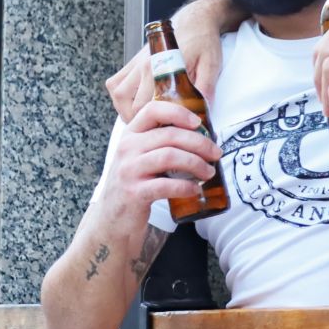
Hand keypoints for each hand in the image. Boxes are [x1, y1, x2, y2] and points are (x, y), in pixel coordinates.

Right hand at [94, 100, 219, 232]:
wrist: (113, 218)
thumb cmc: (134, 184)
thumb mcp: (139, 157)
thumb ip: (160, 143)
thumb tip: (201, 136)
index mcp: (130, 134)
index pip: (153, 110)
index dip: (178, 112)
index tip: (198, 123)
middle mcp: (127, 148)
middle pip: (169, 134)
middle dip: (199, 143)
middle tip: (216, 154)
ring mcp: (129, 170)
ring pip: (170, 156)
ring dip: (196, 163)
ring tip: (209, 172)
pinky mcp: (134, 193)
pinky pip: (166, 185)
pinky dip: (186, 187)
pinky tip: (195, 189)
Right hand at [103, 0, 238, 121]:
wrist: (195, 20)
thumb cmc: (204, 42)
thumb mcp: (211, 66)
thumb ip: (206, 89)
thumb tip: (204, 114)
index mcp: (163, 67)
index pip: (150, 105)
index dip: (156, 123)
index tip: (167, 131)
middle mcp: (145, 64)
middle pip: (130, 103)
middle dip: (141, 121)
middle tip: (156, 131)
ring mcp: (136, 62)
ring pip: (118, 94)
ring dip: (126, 110)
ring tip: (142, 120)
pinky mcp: (133, 61)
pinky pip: (115, 83)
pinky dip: (120, 97)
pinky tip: (132, 104)